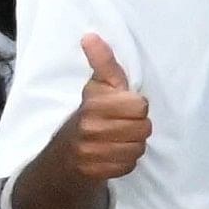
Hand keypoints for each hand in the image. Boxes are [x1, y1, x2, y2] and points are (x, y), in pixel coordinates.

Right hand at [67, 33, 151, 181]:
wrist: (65, 154)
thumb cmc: (91, 113)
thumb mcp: (98, 86)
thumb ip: (103, 62)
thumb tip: (90, 36)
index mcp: (94, 105)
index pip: (140, 106)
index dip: (136, 107)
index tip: (124, 107)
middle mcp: (90, 128)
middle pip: (143, 128)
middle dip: (137, 126)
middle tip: (122, 125)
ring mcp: (91, 152)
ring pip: (138, 148)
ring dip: (133, 144)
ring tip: (119, 139)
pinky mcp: (94, 172)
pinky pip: (129, 165)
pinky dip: (125, 161)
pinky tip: (114, 154)